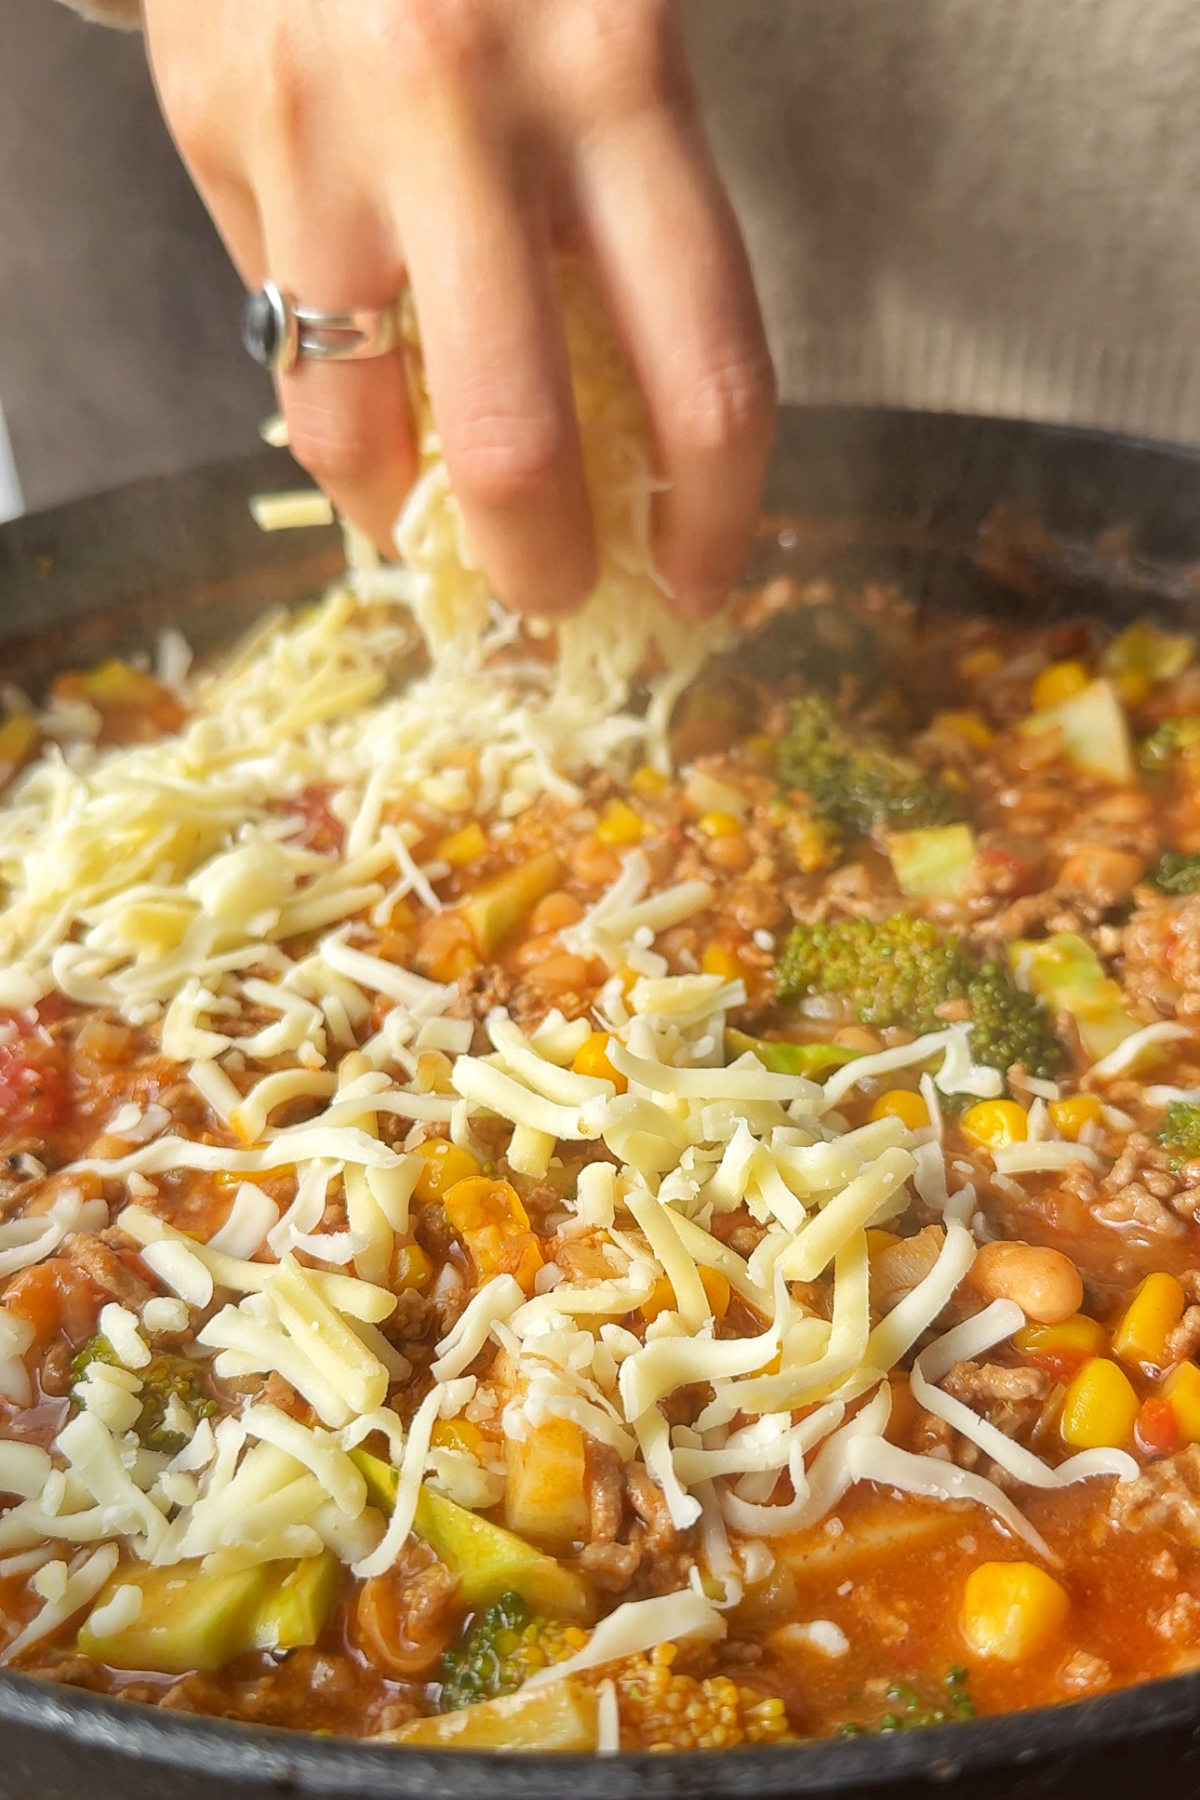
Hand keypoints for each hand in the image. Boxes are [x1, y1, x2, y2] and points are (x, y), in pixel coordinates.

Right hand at [142, 0, 774, 618]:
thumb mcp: (614, 39)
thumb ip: (631, 221)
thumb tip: (634, 448)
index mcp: (621, 78)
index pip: (705, 371)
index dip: (712, 517)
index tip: (700, 579)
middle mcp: (465, 107)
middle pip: (519, 445)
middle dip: (545, 568)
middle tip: (556, 595)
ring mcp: (323, 130)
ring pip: (360, 429)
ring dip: (410, 523)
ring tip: (435, 529)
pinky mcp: (219, 132)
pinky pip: (280, 339)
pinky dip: (333, 405)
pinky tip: (368, 407)